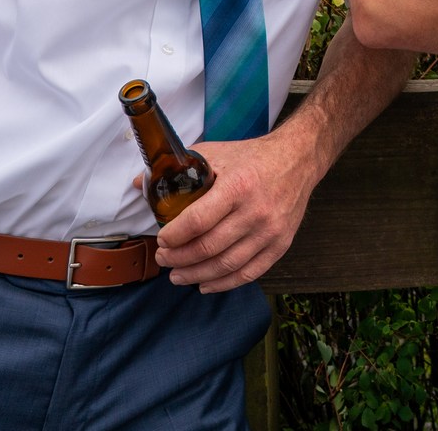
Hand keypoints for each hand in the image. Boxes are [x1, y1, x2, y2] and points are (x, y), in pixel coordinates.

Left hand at [153, 130, 322, 291]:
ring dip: (196, 275)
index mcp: (237, 186)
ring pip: (226, 265)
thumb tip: (139, 183)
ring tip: (178, 275)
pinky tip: (206, 284)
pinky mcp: (281, 244)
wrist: (298, 160)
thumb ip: (178, 167)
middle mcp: (255, 211)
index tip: (161, 240)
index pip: (197, 221)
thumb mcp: (216, 153)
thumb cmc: (253, 157)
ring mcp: (270, 231)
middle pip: (208, 247)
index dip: (174, 236)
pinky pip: (249, 273)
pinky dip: (225, 284)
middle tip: (164, 259)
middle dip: (178, 259)